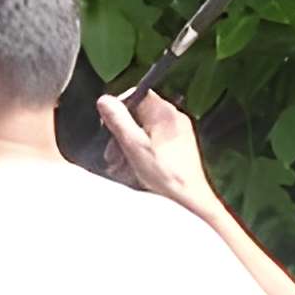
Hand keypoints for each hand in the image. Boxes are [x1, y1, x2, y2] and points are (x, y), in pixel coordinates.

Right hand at [97, 91, 223, 218]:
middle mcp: (174, 118)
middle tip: (111, 156)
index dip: (118, 108)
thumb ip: (118, 121)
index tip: (107, 127)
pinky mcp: (179, 147)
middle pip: (138, 115)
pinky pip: (154, 142)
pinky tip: (133, 171)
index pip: (137, 94)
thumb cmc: (165, 176)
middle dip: (120, 134)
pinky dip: (140, 153)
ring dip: (127, 147)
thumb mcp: (134, 146)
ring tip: (120, 167)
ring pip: (144, 130)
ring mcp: (178, 133)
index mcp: (164, 113)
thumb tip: (104, 100)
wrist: (189, 200)